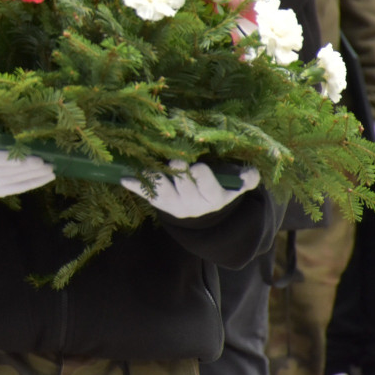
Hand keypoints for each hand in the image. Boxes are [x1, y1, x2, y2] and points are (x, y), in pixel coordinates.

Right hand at [0, 123, 54, 197]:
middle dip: (30, 169)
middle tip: (49, 163)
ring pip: (13, 183)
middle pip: (8, 173)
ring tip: (51, 171)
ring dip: (34, 178)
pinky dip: (30, 185)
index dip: (15, 161)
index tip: (36, 158)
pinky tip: (44, 179)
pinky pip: (14, 190)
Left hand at [121, 160, 259, 219]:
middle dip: (179, 172)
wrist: (204, 214)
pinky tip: (124, 178)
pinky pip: (145, 194)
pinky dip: (135, 186)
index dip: (203, 178)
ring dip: (154, 177)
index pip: (209, 188)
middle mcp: (192, 204)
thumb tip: (251, 174)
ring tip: (144, 166)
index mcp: (213, 198)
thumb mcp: (236, 185)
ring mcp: (173, 204)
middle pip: (184, 186)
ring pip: (162, 190)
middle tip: (175, 161)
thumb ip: (246, 179)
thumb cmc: (221, 187)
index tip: (198, 167)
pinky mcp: (159, 202)